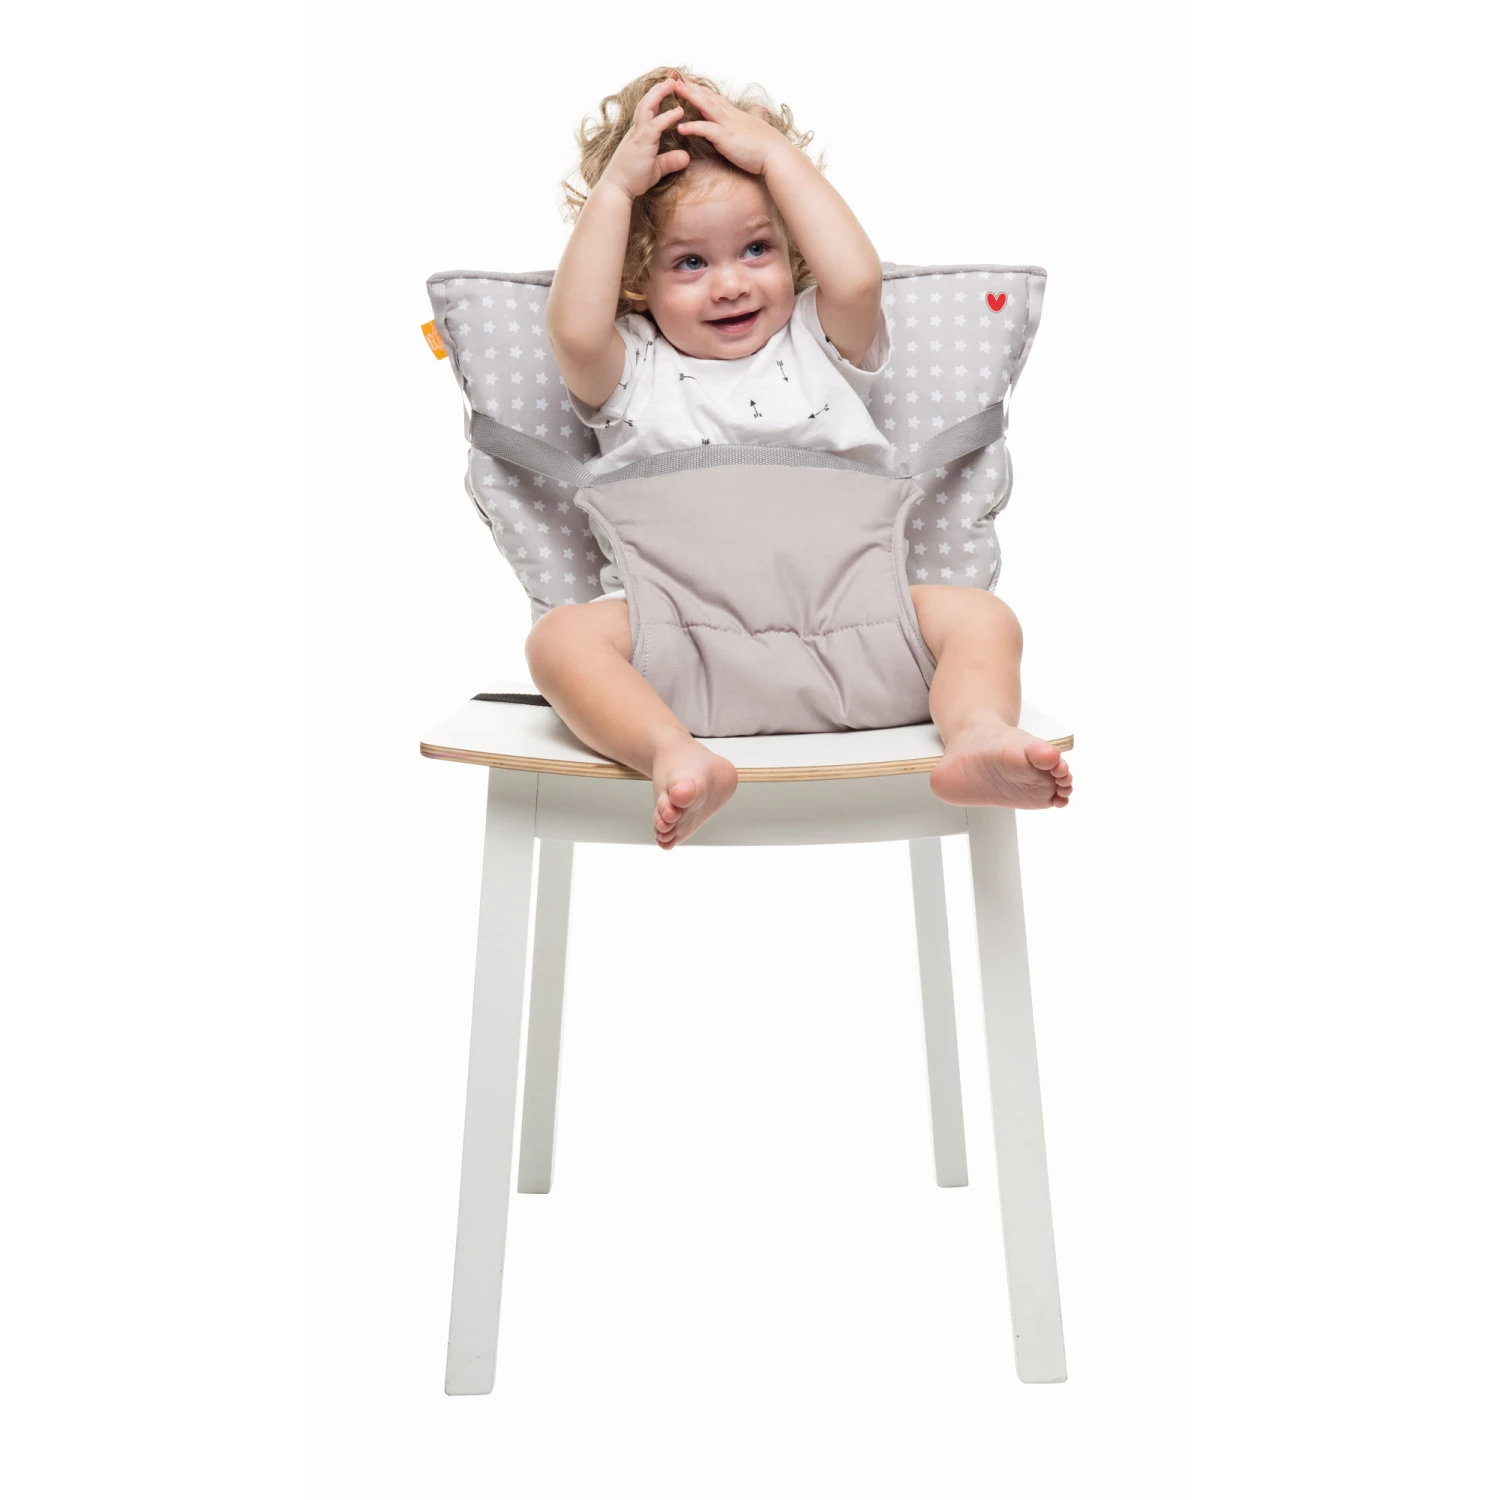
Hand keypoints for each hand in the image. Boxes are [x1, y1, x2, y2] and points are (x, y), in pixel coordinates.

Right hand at [598, 77, 691, 200]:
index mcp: (639, 133)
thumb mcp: (656, 168)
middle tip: (673, 77)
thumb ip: (670, 161)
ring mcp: (638, 135)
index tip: (669, 86)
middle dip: (659, 87)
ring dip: (660, 93)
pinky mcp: (642, 143)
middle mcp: (637, 130)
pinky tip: (679, 111)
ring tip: (674, 84)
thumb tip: (686, 157)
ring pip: (647, 106)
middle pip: (647, 100)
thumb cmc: (632, 179)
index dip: (658, 96)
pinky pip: (655, 125)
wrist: (617, 189)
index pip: (649, 108)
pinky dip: (667, 116)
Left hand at [668, 73, 791, 176]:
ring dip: (690, 96)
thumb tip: (758, 112)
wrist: (777, 155)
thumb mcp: (758, 128)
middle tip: (674, 76)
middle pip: (707, 96)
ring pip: (706, 106)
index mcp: (735, 114)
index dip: (700, 89)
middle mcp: (730, 116)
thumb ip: (754, 118)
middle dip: (690, 86)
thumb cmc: (768, 146)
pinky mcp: (726, 138)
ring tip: (675, 89)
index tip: (687, 81)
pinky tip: (680, 128)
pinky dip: (693, 127)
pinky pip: (706, 130)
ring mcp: (727, 125)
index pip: (714, 97)